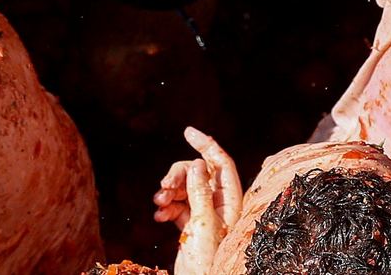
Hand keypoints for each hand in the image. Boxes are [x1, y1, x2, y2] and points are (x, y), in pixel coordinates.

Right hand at [153, 127, 242, 274]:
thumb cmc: (208, 260)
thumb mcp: (204, 223)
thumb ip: (200, 192)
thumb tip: (196, 163)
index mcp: (231, 200)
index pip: (220, 162)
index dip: (206, 144)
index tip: (187, 131)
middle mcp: (219, 204)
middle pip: (197, 173)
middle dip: (178, 175)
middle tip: (164, 187)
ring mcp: (204, 214)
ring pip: (185, 188)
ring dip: (170, 192)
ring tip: (159, 204)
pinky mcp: (191, 226)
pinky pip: (178, 206)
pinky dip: (168, 207)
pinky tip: (160, 217)